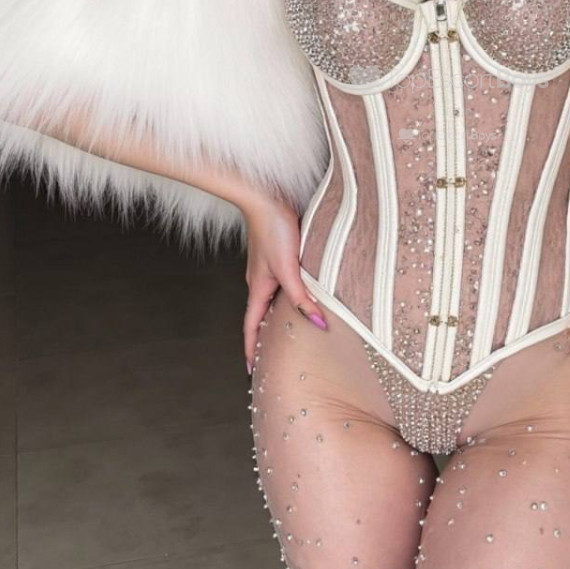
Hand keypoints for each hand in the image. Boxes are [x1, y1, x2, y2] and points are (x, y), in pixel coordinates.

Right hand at [241, 196, 327, 374]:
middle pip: (262, 316)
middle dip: (265, 337)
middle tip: (273, 357)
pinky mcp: (280, 255)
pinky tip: (304, 295)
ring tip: (291, 332)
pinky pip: (284, 284)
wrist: (266, 198)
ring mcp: (269, 268)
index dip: (251, 349)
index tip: (251, 371)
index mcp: (258, 288)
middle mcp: (261, 281)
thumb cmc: (273, 229)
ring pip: (275, 299)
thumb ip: (301, 296)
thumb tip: (318, 323)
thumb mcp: (288, 268)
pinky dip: (291, 296)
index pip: (251, 326)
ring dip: (279, 316)